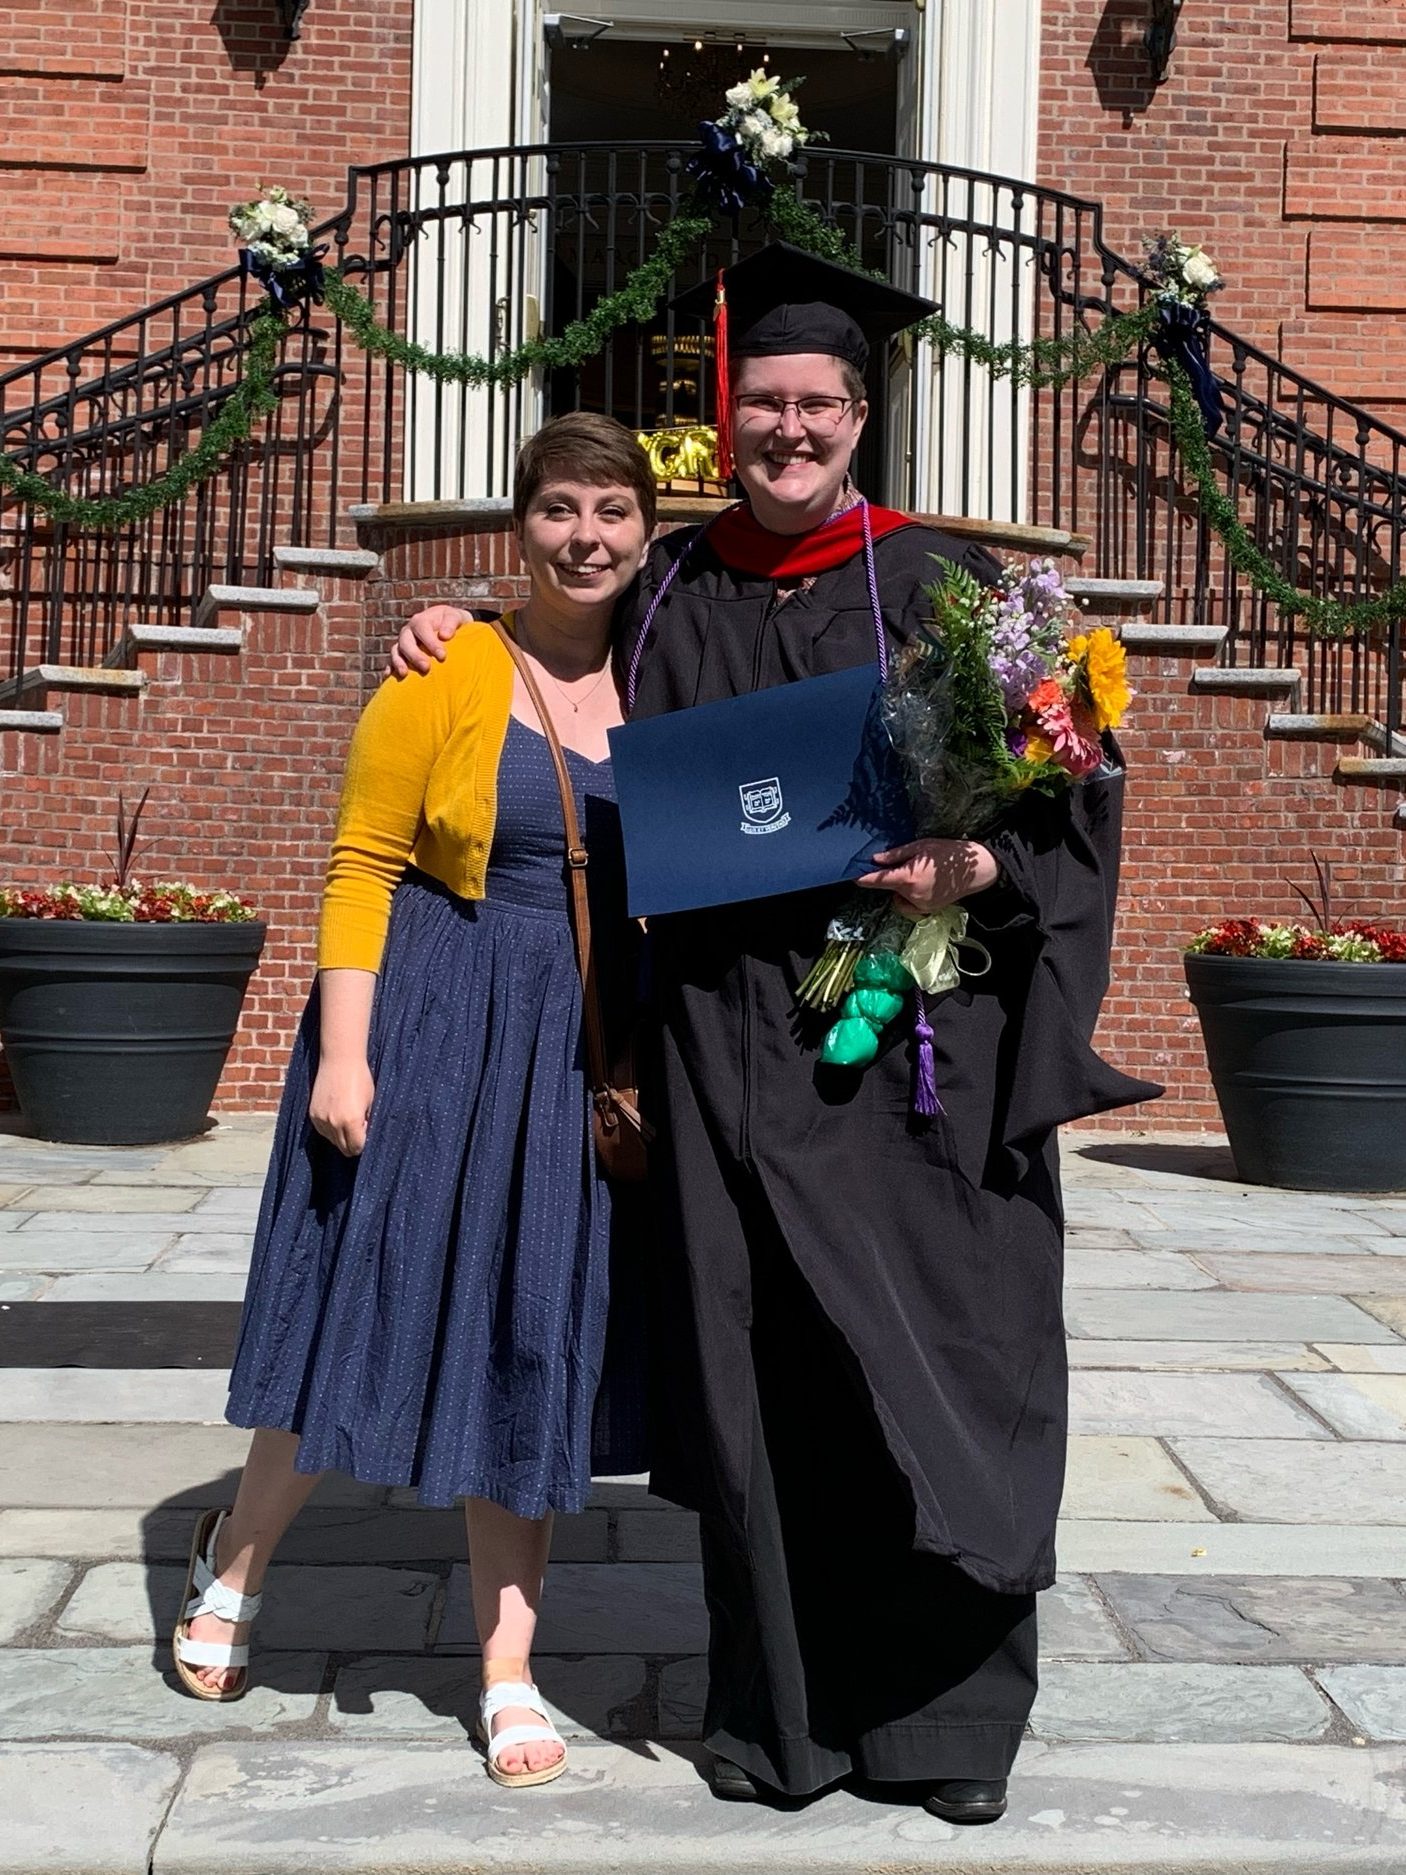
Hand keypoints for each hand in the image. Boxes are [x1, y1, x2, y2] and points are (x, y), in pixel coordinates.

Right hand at [309, 1057, 374, 1156]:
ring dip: (341, 1136)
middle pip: (343, 1149)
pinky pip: (323, 1131)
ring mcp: (321, 1119)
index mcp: (351, 1121)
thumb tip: (363, 1137)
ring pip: (332, 1141)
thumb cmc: (360, 1078)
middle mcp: (334, 1123)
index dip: (363, 1142)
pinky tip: (337, 1113)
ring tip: (347, 1115)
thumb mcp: (370, 1102)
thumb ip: (366, 1123)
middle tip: (359, 1125)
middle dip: (353, 1142)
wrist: (339, 1060)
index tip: (366, 1129)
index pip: (356, 1148)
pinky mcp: (312, 1114)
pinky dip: (331, 1128)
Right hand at [389, 604, 466, 677]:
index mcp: (421, 621)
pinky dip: (389, 668)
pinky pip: (391, 661)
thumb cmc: (452, 624)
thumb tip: (444, 636)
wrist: (447, 629)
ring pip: (396, 651)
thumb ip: (451, 623)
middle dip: (414, 655)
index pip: (422, 628)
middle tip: (426, 668)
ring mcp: (403, 644)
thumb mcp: (455, 617)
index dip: (430, 642)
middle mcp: (408, 632)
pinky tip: (389, 677)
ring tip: (404, 674)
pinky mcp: (400, 656)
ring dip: (398, 662)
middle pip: (406, 642)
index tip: (442, 656)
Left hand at [856, 839, 999, 918]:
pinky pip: (910, 904)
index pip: (878, 880)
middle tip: (908, 863)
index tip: (853, 876)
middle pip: (889, 887)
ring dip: (902, 888)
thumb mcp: (921, 846)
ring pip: (899, 897)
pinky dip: (911, 896)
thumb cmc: (948, 853)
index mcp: (908, 878)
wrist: (975, 870)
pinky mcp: (928, 910)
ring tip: (921, 874)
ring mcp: (920, 905)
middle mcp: (912, 895)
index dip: (863, 878)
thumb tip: (875, 859)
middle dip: (892, 877)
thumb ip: (896, 855)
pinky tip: (926, 885)